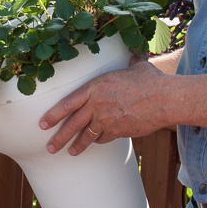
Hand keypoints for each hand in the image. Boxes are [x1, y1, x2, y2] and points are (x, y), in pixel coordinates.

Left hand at [39, 55, 165, 155]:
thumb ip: (130, 63)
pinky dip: (98, 141)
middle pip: (72, 124)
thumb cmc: (149, 80)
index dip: (54, 114)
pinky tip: (95, 143)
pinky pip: (103, 138)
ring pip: (86, 136)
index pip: (68, 103)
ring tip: (69, 152)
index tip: (43, 123)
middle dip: (59, 137)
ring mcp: (106, 120)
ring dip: (77, 145)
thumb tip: (135, 55)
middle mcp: (97, 105)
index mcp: (95, 87)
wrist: (163, 99)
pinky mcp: (118, 131)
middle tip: (50, 147)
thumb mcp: (136, 67)